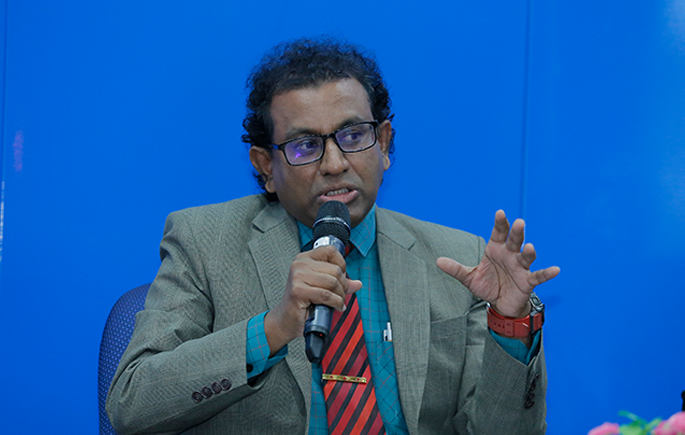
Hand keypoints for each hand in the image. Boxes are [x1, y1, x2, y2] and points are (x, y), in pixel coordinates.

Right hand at [264, 245, 361, 355]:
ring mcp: (298, 276)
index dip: (341, 263)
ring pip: (332, 282)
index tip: (340, 277)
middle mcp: (300, 264)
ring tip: (338, 302)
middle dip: (343, 286)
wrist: (286, 319)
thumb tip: (358, 283)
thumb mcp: (323, 287)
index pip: (331, 250)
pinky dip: (336, 303)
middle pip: (335, 270)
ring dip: (340, 296)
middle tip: (340, 296)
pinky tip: (336, 307)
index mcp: (305, 258)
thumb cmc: (304, 302)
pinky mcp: (298, 291)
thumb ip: (340, 283)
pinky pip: (326, 295)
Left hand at [437, 210, 559, 318]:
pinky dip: (547, 273)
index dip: (500, 223)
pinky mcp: (528, 281)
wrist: (500, 304)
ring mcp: (520, 267)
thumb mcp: (469, 278)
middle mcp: (510, 255)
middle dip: (516, 232)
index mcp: (496, 249)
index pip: (498, 233)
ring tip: (530, 247)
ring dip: (529, 252)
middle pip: (514, 241)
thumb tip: (438, 261)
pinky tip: (556, 269)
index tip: (500, 212)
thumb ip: (456, 269)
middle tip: (519, 222)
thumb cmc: (488, 285)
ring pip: (526, 256)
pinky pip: (539, 276)